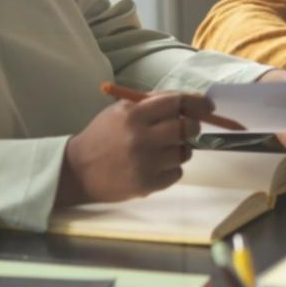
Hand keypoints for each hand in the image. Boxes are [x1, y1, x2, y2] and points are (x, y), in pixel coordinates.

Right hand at [55, 91, 209, 206]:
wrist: (77, 170)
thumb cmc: (103, 135)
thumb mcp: (121, 111)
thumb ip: (153, 104)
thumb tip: (189, 102)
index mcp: (133, 114)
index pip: (176, 102)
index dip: (196, 103)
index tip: (208, 106)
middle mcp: (141, 138)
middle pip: (186, 127)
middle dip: (191, 126)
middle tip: (186, 128)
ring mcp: (145, 163)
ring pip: (185, 152)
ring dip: (181, 149)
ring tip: (163, 149)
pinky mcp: (147, 185)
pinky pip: (177, 173)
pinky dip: (171, 168)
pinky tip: (154, 165)